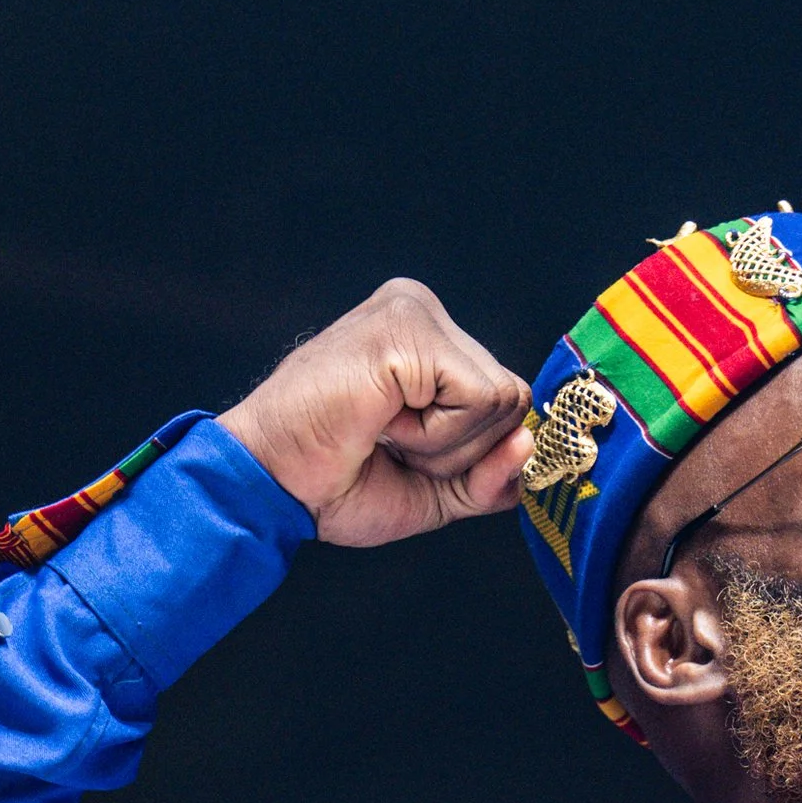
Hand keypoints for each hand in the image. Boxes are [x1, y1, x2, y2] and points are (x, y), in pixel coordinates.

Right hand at [221, 279, 532, 546]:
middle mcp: (423, 311)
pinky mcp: (408, 329)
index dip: (472, 455)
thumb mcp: (435, 491)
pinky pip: (480, 400)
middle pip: (513, 401)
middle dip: (463, 453)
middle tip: (391, 446)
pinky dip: (437, 436)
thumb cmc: (333, 484)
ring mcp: (414, 312)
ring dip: (447, 446)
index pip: (505, 403)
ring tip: (382, 431)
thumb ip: (491, 476)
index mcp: (428, 340)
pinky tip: (382, 421)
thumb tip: (531, 445)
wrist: (270, 483)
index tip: (403, 455)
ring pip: (503, 401)